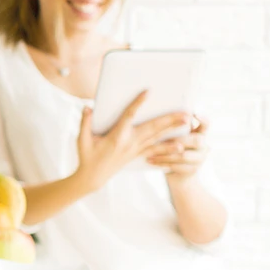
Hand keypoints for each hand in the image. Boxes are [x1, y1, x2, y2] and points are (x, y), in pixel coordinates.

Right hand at [75, 91, 191, 190]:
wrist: (93, 177)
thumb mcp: (81, 139)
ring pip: (158, 138)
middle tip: (186, 113)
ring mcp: (136, 150)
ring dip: (174, 130)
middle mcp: (130, 143)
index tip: (148, 92)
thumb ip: (84, 122)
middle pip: (153, 128)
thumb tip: (87, 107)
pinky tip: (181, 147)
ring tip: (188, 124)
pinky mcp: (138, 155)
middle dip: (170, 119)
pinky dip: (169, 149)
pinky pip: (156, 151)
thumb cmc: (87, 156)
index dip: (138, 103)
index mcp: (117, 136)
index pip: (129, 116)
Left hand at [149, 115, 208, 180]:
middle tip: (159, 137)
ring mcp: (200, 159)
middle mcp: (204, 145)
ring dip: (164, 154)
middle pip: (196, 140)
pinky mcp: (193, 170)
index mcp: (200, 134)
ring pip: (184, 155)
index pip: (206, 125)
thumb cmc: (172, 150)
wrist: (177, 174)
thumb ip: (174, 128)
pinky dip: (162, 163)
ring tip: (149, 153)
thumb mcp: (174, 137)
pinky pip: (177, 166)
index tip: (195, 114)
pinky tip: (150, 161)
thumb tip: (162, 116)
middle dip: (177, 139)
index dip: (203, 120)